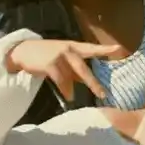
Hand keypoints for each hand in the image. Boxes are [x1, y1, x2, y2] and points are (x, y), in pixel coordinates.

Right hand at [5, 39, 123, 102]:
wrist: (24, 50)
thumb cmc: (47, 55)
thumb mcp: (64, 59)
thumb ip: (76, 69)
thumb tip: (89, 81)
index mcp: (74, 46)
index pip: (92, 48)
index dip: (106, 50)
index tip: (120, 50)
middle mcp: (68, 50)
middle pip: (84, 68)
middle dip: (93, 82)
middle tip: (103, 94)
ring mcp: (59, 56)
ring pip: (71, 77)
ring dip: (73, 89)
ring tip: (74, 98)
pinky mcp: (50, 64)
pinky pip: (61, 81)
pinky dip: (65, 89)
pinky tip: (68, 96)